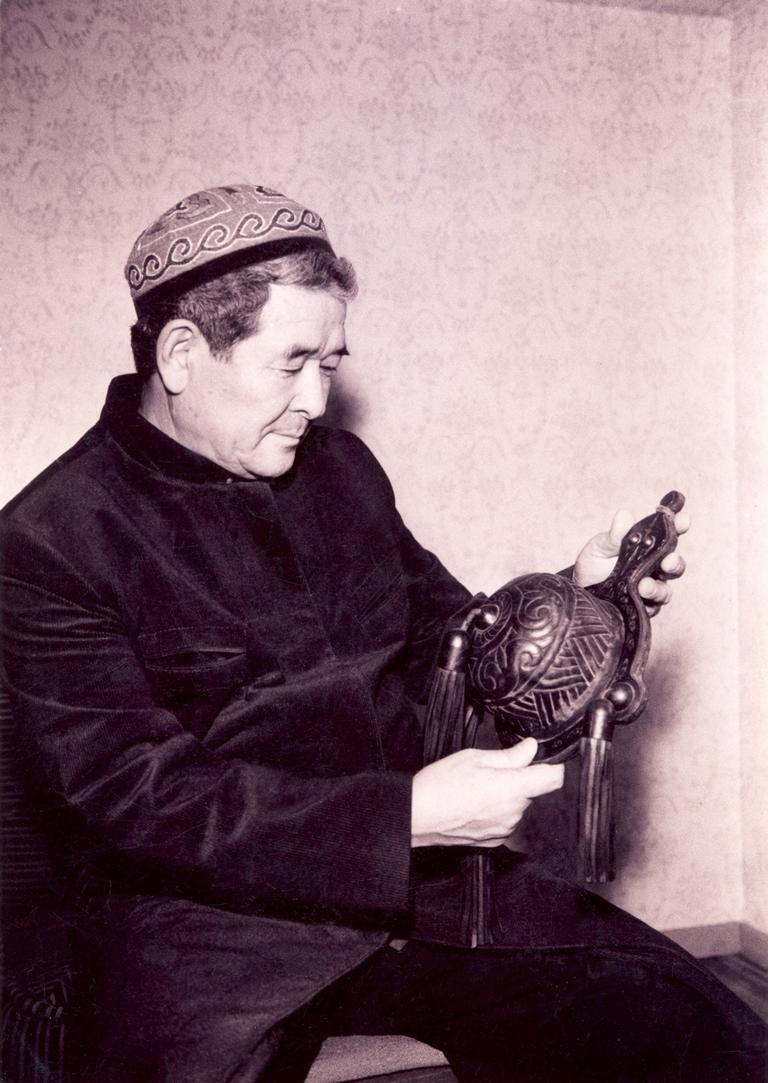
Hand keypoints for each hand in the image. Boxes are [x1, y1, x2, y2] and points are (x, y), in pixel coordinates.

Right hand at [411, 738, 563, 847]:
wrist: (416, 816)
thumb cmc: (440, 783)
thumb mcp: (474, 758)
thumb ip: (509, 755)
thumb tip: (531, 747)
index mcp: (512, 788)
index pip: (553, 778)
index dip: (553, 765)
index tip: (543, 759)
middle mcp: (514, 812)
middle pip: (531, 791)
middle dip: (518, 779)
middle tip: (490, 771)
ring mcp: (505, 829)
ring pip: (517, 805)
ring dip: (506, 796)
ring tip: (476, 789)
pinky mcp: (494, 840)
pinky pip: (505, 821)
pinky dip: (495, 812)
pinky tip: (473, 805)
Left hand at [573, 507, 689, 612]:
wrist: (579, 591)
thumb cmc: (593, 564)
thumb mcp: (600, 546)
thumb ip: (614, 535)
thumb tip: (624, 515)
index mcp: (647, 547)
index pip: (668, 535)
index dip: (679, 526)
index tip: (683, 519)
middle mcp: (653, 568)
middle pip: (673, 565)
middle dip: (675, 563)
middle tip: (668, 561)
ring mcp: (649, 589)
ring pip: (665, 591)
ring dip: (657, 588)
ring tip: (643, 585)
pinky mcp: (642, 608)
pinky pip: (651, 609)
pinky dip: (647, 605)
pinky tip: (638, 599)